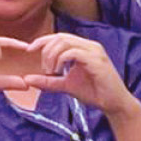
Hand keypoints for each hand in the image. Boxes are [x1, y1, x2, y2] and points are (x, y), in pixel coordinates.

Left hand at [21, 33, 135, 115]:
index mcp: (83, 47)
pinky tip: (59, 72)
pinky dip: (61, 60)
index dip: (42, 40)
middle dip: (46, 50)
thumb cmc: (93, 92)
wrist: (113, 104)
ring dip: (52, 56)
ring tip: (51, 72)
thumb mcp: (65, 85)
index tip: (29, 50)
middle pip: (60, 37)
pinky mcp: (97, 61)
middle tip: (45, 69)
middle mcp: (90, 45)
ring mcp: (95, 52)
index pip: (59, 36)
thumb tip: (26, 79)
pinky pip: (74, 52)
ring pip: (65, 43)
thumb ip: (47, 81)